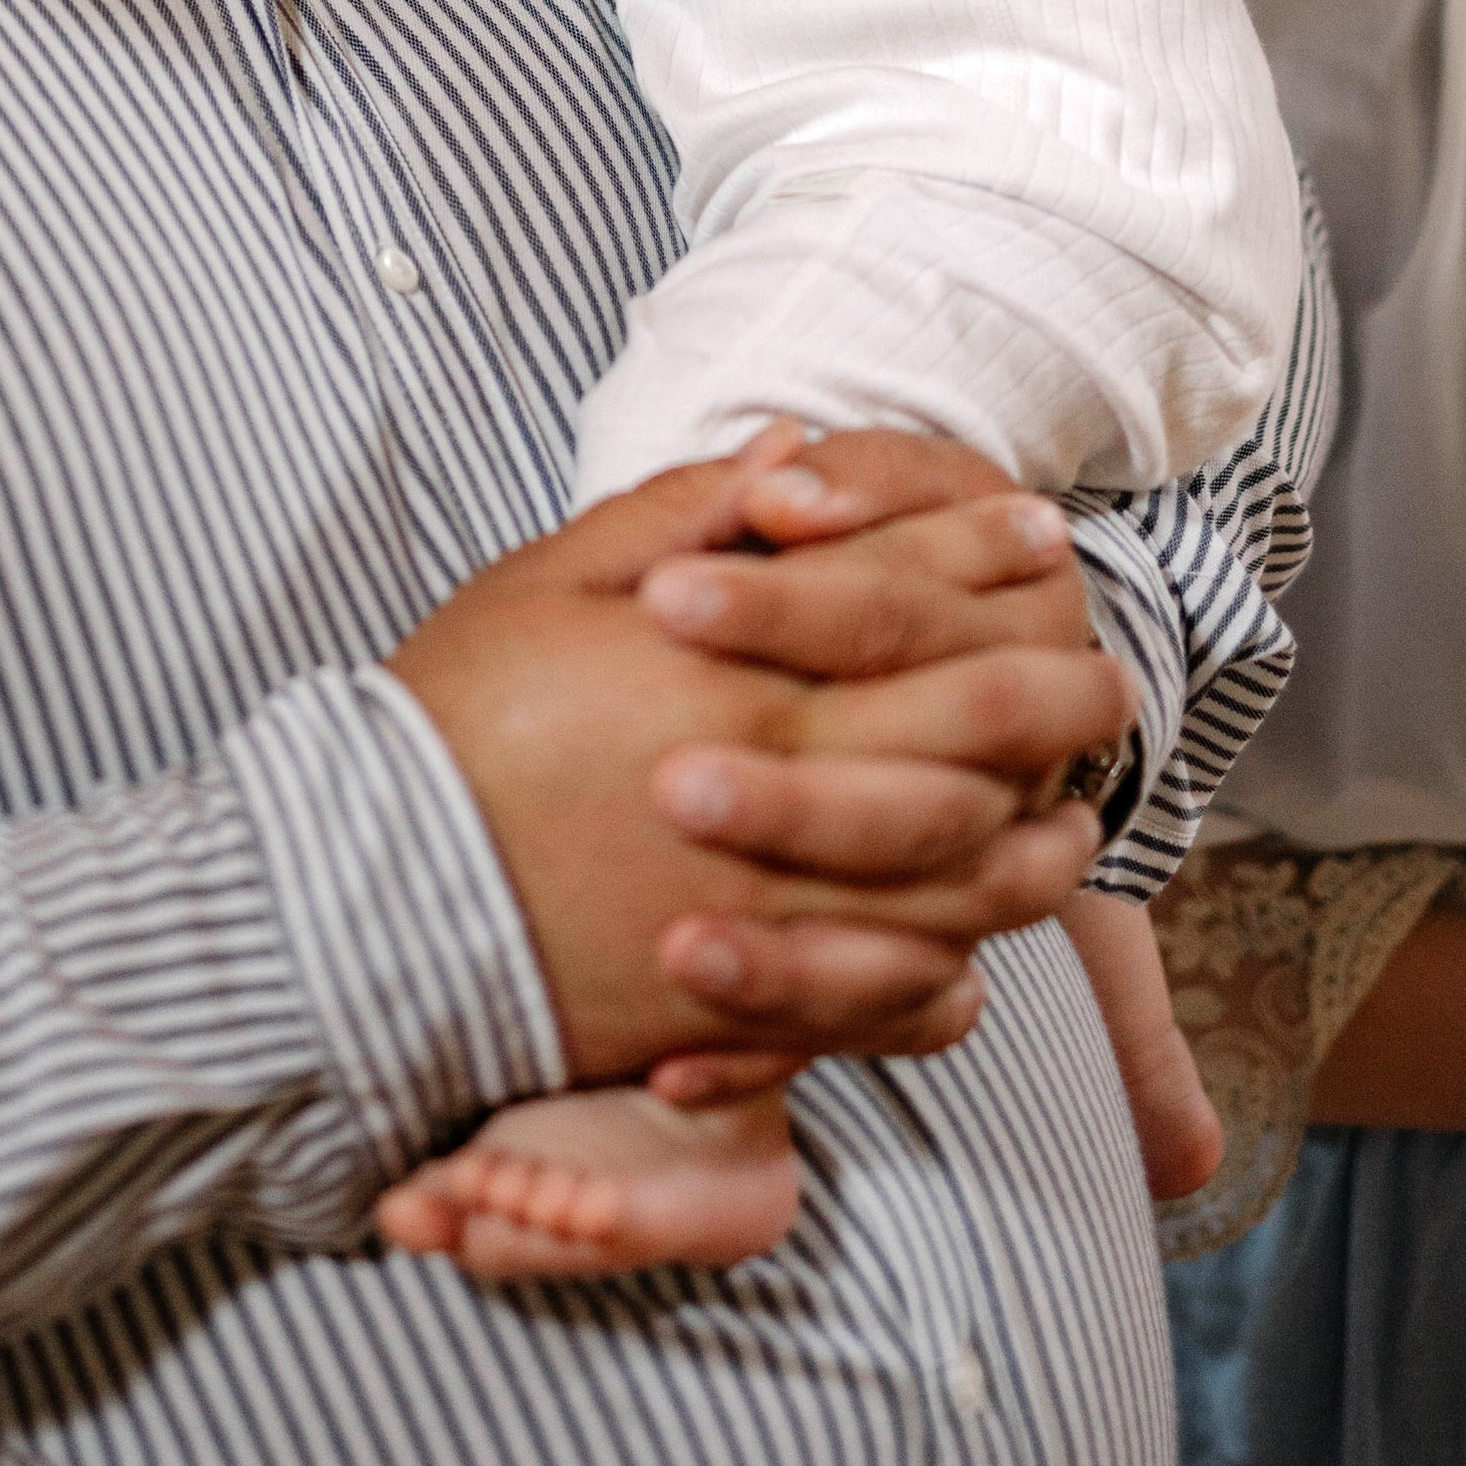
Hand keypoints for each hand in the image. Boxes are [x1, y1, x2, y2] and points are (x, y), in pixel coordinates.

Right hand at [388, 434, 1121, 1083]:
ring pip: (972, 880)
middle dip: (1059, 688)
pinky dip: (962, 965)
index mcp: (741, 676)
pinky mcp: (756, 1011)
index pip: (909, 597)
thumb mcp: (553, 579)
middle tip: (1104, 668)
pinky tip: (976, 936)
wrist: (361, 903)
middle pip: (981, 736)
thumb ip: (689, 514)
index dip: (982, 551)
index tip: (1036, 527)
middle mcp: (786, 797)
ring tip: (1071, 808)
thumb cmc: (451, 723)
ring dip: (1040, 836)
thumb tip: (794, 454)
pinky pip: (905, 999)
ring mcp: (783, 916)